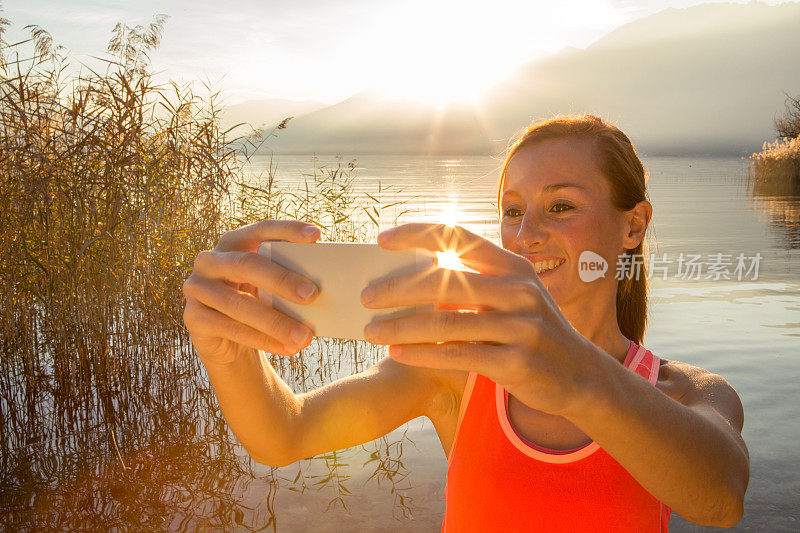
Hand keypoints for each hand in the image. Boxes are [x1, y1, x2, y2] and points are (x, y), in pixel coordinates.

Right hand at [182, 219, 321, 364]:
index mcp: (234, 242)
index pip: (261, 229)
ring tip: (304, 336)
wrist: (228, 341)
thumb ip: (289, 281)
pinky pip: (230, 328)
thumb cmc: (259, 304)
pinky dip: (262, 340)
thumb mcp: (272, 289)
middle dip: (281, 280)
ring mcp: (197, 288)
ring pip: (239, 304)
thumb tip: (323, 289)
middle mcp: (210, 260)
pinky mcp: (192, 317)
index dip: (287, 230)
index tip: (315, 235)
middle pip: (247, 264)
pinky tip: (286, 348)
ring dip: (275, 322)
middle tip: (312, 294)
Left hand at [360, 223, 599, 416]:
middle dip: (396, 289)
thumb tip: (410, 281)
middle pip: (443, 281)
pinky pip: (457, 355)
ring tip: (371, 331)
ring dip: (400, 327)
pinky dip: (421, 354)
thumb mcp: (513, 297)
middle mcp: (519, 290)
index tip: (382, 240)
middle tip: (365, 297)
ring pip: (445, 323)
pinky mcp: (517, 362)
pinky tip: (396, 353)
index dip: (417, 234)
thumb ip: (473, 285)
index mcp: (514, 266)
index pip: (458, 236)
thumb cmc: (531, 330)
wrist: (579, 374)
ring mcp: (521, 326)